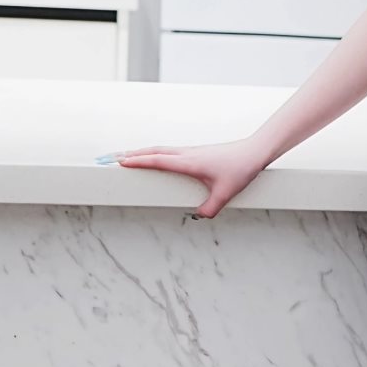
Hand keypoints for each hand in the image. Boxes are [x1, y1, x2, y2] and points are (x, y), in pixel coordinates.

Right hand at [101, 138, 266, 218]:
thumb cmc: (241, 168)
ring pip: (160, 149)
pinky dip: (155, 152)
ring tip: (126, 156)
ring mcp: (191, 151)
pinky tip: (153, 157)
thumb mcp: (225, 193)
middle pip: (153, 152)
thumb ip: (210, 208)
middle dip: (131, 154)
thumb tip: (198, 217)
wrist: (255, 151)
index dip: (138, 162)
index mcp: (189, 162)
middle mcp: (187, 154)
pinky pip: (169, 151)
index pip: (157, 161)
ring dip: (142, 152)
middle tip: (111, 158)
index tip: (120, 162)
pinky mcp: (196, 152)